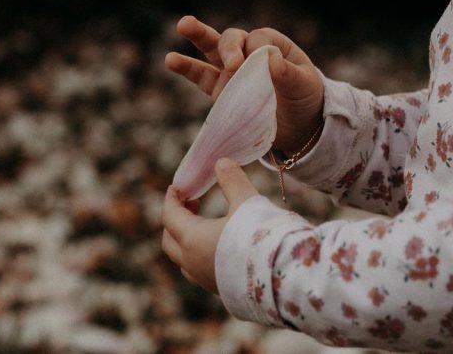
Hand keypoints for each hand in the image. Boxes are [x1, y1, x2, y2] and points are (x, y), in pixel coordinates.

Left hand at [161, 158, 257, 292]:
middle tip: (193, 203)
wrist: (283, 276)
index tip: (177, 187)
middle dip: (175, 220)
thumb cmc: (262, 235)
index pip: (170, 216)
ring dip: (186, 240)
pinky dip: (200, 255)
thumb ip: (232, 180)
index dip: (172, 199)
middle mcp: (192, 262)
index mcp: (192, 239)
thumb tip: (222, 162)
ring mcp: (205, 279)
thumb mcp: (247, 200)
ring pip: (183, 259)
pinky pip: (199, 272)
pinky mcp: (220, 290)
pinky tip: (220, 247)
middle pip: (169, 240)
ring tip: (205, 224)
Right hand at [165, 15, 324, 154]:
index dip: (257, 50)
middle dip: (229, 47)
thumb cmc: (305, 99)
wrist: (299, 127)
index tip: (265, 68)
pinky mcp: (221, 91)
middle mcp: (249, 53)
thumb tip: (272, 59)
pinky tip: (171, 59)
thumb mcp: (304, 85)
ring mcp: (232, 72)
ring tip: (184, 24)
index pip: (259, 39)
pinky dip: (186, 68)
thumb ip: (289, 74)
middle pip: (232, 38)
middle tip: (233, 64)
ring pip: (212, 49)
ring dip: (198, 35)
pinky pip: (202, 77)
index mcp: (272, 45)